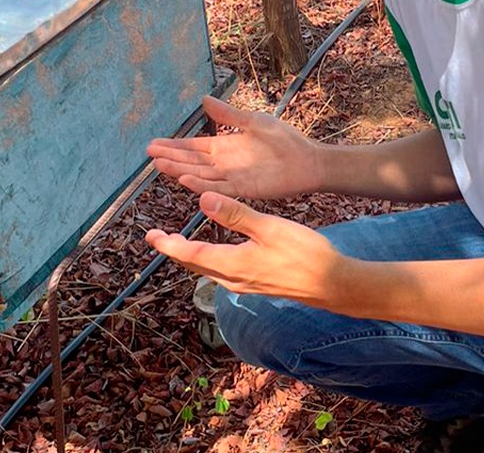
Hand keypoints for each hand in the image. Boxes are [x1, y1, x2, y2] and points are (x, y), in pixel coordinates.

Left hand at [146, 192, 343, 306]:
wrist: (332, 284)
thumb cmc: (304, 254)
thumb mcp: (269, 228)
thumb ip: (235, 214)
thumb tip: (202, 200)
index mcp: (232, 264)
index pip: (190, 255)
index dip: (168, 245)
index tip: (150, 237)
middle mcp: (233, 279)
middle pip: (195, 265)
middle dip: (175, 250)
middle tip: (158, 238)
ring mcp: (246, 285)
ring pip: (209, 270)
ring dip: (192, 256)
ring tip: (181, 243)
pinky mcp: (258, 284)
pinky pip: (224, 273)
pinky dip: (211, 260)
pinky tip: (218, 252)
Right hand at [147, 96, 323, 199]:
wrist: (307, 160)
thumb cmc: (284, 140)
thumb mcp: (252, 121)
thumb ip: (227, 115)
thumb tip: (204, 99)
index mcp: (224, 146)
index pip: (193, 146)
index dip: (174, 146)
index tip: (154, 144)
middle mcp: (224, 163)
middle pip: (191, 161)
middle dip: (171, 157)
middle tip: (149, 154)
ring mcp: (232, 177)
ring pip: (200, 175)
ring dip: (180, 170)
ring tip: (160, 165)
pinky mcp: (243, 188)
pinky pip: (218, 187)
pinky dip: (202, 184)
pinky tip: (185, 180)